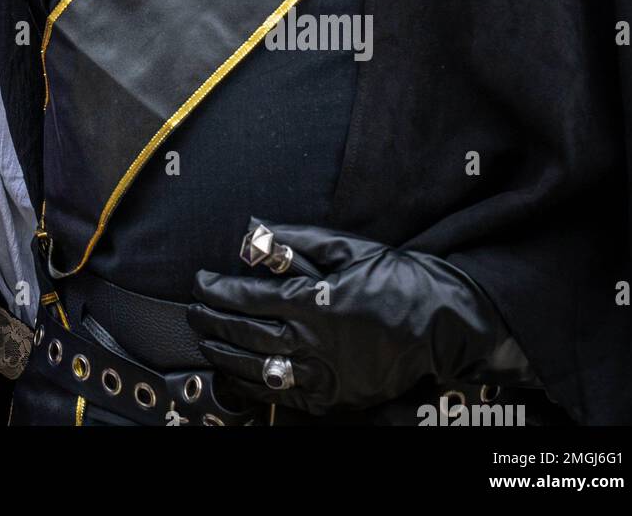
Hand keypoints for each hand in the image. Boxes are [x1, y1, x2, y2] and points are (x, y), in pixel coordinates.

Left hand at [188, 220, 533, 414]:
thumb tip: (253, 234)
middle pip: (245, 332)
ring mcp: (322, 373)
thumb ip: (294, 242)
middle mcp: (312, 341)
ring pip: (258, 367)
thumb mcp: (345, 248)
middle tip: (192, 310)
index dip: (215, 291)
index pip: (246, 298)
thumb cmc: (393, 278)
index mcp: (312, 301)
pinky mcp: (333, 396)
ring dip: (225, 353)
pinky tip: (238, 376)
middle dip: (211, 320)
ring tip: (206, 341)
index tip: (199, 282)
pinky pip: (283, 395)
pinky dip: (254, 386)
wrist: (439, 323)